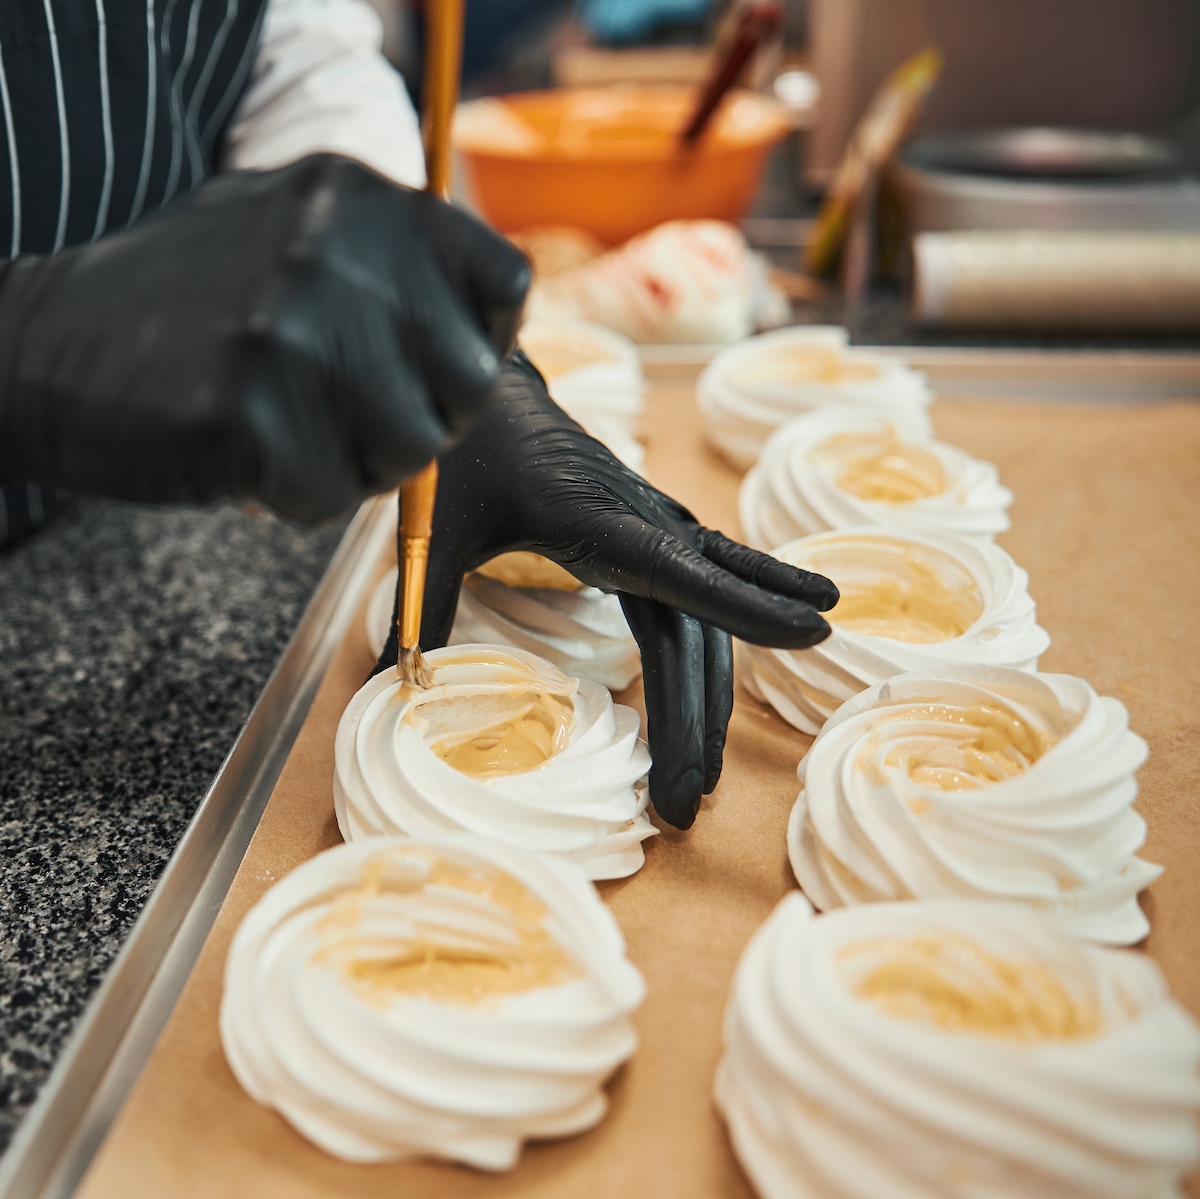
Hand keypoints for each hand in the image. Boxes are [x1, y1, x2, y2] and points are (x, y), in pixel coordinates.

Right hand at [0, 155, 531, 523]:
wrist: (26, 352)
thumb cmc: (162, 310)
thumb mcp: (276, 230)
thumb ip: (377, 258)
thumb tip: (482, 325)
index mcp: (350, 192)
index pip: (498, 281)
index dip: (469, 346)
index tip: (419, 372)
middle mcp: (333, 246)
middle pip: (465, 381)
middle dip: (411, 421)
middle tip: (334, 419)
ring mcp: (292, 328)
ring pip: (408, 450)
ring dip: (350, 466)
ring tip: (276, 431)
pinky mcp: (250, 413)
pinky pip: (330, 499)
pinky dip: (288, 500)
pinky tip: (231, 457)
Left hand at [381, 355, 837, 827]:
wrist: (482, 393)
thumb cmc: (464, 456)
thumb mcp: (437, 532)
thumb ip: (422, 609)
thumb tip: (389, 688)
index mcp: (600, 519)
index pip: (686, 572)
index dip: (746, 606)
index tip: (811, 635)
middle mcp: (645, 525)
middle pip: (693, 631)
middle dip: (694, 720)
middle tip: (685, 805)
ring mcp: (656, 531)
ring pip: (700, 627)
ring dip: (705, 704)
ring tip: (696, 785)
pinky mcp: (651, 538)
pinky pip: (700, 599)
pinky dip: (733, 636)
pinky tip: (784, 647)